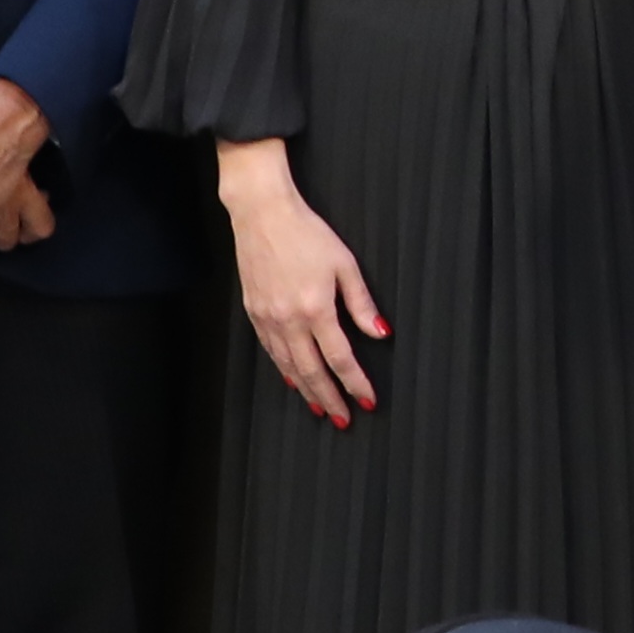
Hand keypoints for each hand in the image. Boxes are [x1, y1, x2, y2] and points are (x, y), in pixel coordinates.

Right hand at [216, 140, 385, 423]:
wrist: (262, 213)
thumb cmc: (307, 233)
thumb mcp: (344, 264)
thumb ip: (362, 303)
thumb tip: (380, 333)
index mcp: (316, 308)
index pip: (340, 357)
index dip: (356, 383)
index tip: (367, 400)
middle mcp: (289, 320)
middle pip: (312, 371)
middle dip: (330, 397)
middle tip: (344, 419)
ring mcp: (267, 318)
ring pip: (289, 366)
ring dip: (306, 390)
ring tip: (321, 408)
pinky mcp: (253, 312)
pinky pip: (270, 350)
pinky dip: (284, 369)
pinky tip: (293, 378)